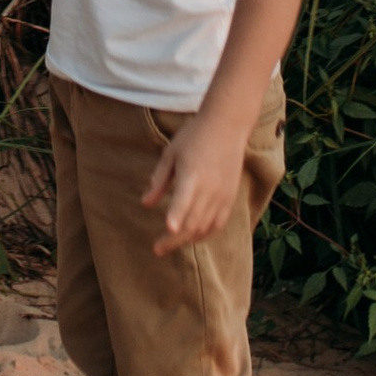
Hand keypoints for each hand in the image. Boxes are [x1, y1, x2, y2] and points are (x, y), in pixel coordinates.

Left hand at [141, 111, 249, 254]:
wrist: (227, 126)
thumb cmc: (194, 137)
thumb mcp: (171, 154)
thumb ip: (159, 180)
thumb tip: (145, 204)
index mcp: (192, 175)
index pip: (184, 199)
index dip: (176, 215)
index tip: (168, 229)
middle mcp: (209, 188)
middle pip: (192, 222)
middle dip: (174, 239)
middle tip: (157, 249)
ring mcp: (222, 195)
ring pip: (204, 227)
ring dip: (187, 239)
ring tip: (170, 244)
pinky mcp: (230, 198)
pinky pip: (218, 224)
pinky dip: (205, 234)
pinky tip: (193, 237)